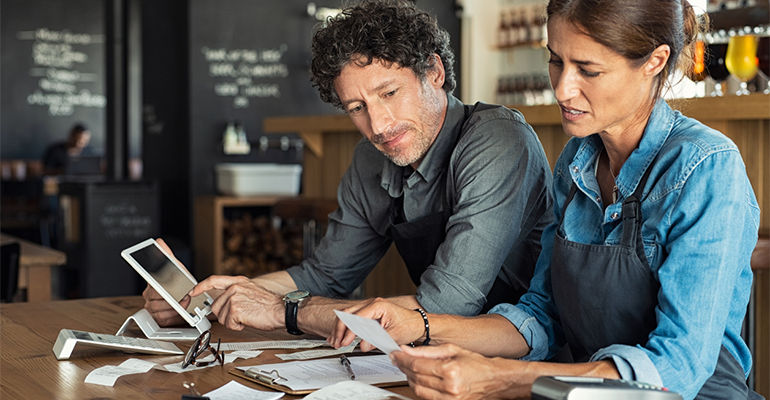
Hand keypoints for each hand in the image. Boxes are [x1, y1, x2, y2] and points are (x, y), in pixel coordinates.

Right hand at [142, 238, 189, 326]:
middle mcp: (149, 294)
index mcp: (151, 281)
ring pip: (157, 307)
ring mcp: (151, 306)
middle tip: (183, 295)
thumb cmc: (180, 283)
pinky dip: (172, 314)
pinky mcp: (156, 317)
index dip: (156, 284)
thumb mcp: (176, 267)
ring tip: (183, 302)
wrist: (187, 298)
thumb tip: (159, 242)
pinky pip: (161, 317)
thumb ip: (167, 255)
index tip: (160, 287)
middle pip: (155, 296)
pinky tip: (178, 310)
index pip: (149, 281)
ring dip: (173, 306)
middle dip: (171, 296)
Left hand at [189, 275, 283, 330]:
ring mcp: (234, 298)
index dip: (200, 287)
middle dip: (225, 315)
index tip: (193, 292)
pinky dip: (238, 326)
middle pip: (216, 306)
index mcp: (238, 281)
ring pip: (222, 317)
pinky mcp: (235, 310)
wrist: (281, 310)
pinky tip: (248, 320)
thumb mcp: (250, 291)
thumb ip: (235, 293)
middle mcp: (234, 288)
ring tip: (247, 316)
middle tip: (240, 315)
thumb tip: (221, 302)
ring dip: (233, 321)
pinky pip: (229, 324)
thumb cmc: (269, 304)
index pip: (213, 280)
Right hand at [329, 297, 423, 351]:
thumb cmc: (409, 325)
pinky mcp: (369, 313)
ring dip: (340, 328)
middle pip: (348, 314)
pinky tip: (339, 335)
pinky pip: (353, 318)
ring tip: (335, 341)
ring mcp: (370, 307)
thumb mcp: (393, 335)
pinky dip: (345, 327)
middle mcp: (372, 304)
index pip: (357, 318)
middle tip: (337, 342)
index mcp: (378, 306)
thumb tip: (362, 345)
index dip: (349, 331)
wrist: (418, 323)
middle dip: (340, 329)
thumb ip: (376, 340)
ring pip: (347, 315)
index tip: (345, 342)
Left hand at [391, 344, 529, 399]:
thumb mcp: (452, 349)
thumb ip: (427, 350)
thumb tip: (407, 350)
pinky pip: (426, 399)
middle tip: (398, 359)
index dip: (402, 359)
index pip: (417, 365)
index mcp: (450, 370)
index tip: (395, 354)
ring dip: (410, 379)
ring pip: (418, 391)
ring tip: (408, 369)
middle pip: (415, 378)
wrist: (493, 379)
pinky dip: (420, 389)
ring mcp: (450, 399)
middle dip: (403, 368)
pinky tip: (419, 380)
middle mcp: (450, 387)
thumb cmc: (476, 363)